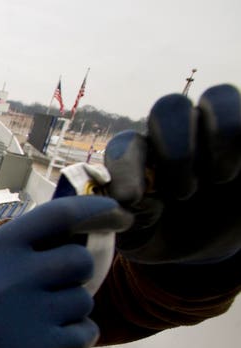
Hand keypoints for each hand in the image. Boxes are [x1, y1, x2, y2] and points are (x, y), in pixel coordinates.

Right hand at [0, 196, 131, 347]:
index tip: (116, 214)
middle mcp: (10, 278)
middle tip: (57, 282)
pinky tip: (52, 336)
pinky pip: (85, 332)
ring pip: (83, 299)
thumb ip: (25, 240)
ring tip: (44, 315)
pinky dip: (76, 335)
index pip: (60, 216)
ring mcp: (25, 316)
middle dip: (75, 271)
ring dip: (72, 307)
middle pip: (79, 260)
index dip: (96, 211)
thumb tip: (83, 221)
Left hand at [104, 84, 240, 263]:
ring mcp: (216, 129)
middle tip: (183, 193)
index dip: (126, 168)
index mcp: (138, 154)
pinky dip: (238, 141)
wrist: (210, 243)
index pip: (126, 145)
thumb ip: (127, 222)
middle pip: (170, 107)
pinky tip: (235, 174)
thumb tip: (125, 204)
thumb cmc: (166, 235)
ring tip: (219, 179)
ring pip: (218, 97)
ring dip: (218, 137)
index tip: (130, 199)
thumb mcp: (141, 237)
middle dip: (176, 149)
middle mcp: (176, 134)